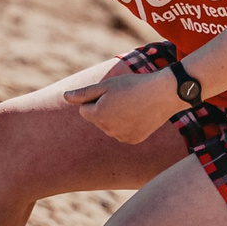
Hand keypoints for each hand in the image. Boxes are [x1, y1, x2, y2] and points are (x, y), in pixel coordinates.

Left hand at [63, 65, 185, 144]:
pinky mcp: (133, 140)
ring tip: (132, 105)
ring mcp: (121, 137)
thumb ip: (83, 94)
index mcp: (98, 116)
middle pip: (97, 119)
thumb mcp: (106, 85)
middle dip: (105, 108)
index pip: (84, 110)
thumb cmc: (133, 85)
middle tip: (124, 97)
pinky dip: (128, 124)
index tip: (111, 93)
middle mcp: (108, 130)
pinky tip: (139, 114)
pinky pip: (123, 132)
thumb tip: (64, 97)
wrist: (162, 94)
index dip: (96, 99)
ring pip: (110, 126)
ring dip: (116, 117)